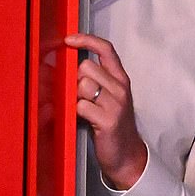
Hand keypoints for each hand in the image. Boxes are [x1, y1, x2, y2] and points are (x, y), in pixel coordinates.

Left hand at [65, 32, 146, 189]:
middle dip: (76, 79)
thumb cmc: (112, 123)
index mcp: (120, 78)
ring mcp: (116, 104)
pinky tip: (84, 119)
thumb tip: (68, 64)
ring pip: (82, 84)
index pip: (105, 48)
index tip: (68, 39)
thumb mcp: (108, 96)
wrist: (127, 156)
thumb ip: (94, 78)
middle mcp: (120, 87)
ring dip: (75, 96)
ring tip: (83, 108)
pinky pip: (81, 105)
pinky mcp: (108, 121)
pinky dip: (76, 111)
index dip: (86, 40)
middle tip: (80, 95)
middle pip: (86, 66)